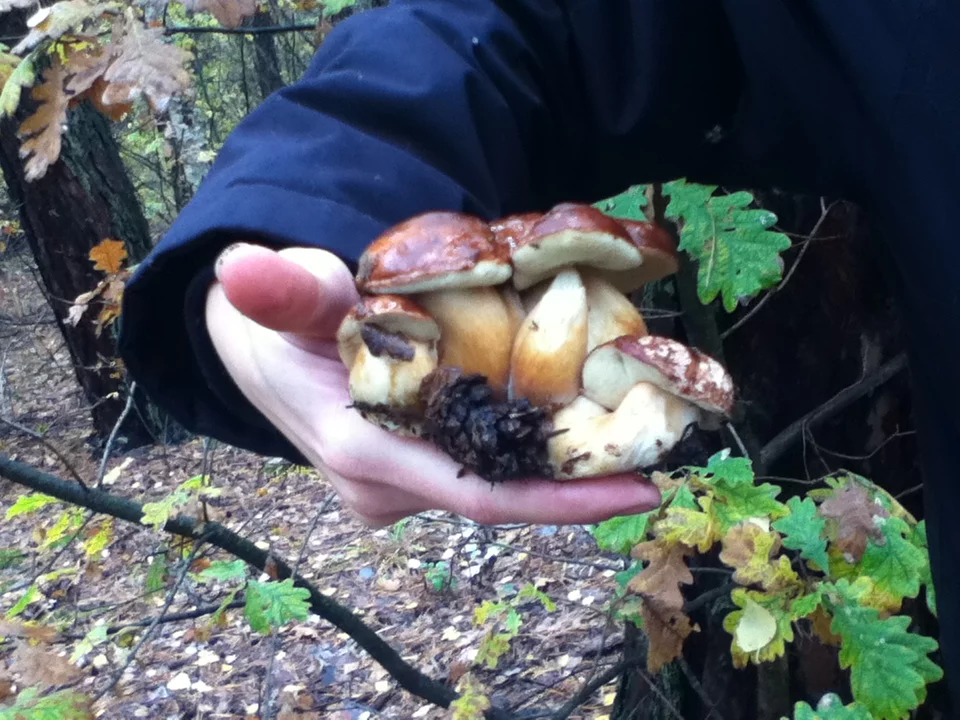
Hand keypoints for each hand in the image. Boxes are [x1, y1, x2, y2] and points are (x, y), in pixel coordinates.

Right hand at [204, 242, 661, 526]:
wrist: (256, 352)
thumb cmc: (274, 324)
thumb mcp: (281, 300)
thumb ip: (282, 289)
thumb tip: (243, 268)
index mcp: (364, 455)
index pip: (478, 494)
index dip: (561, 499)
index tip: (639, 491)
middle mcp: (389, 487)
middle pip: (502, 492)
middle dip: (579, 478)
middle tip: (661, 445)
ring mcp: (402, 485)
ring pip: (494, 478)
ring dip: (558, 459)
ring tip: (633, 425)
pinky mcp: (413, 470)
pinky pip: (482, 461)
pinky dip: (526, 442)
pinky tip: (573, 416)